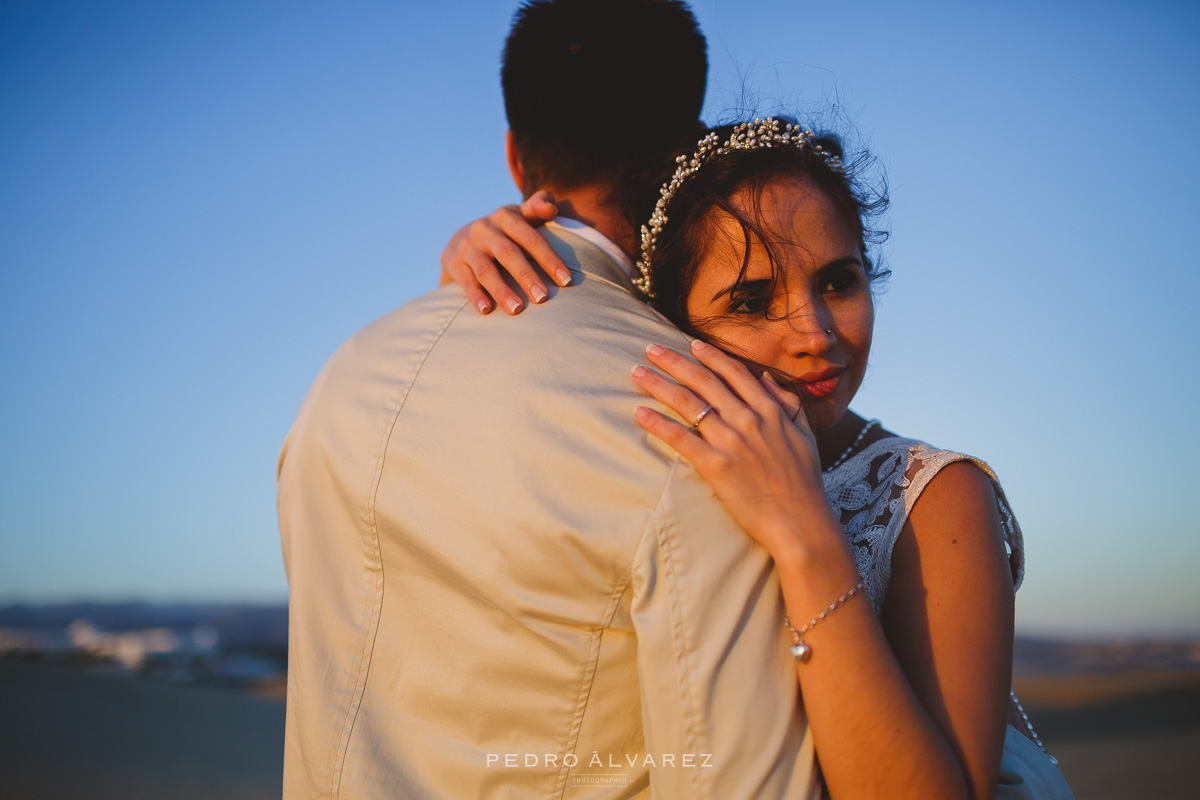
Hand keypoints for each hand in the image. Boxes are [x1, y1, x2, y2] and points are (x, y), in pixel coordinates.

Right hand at [439, 190, 571, 314]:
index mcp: (506, 217)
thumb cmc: (505, 231)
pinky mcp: (454, 263)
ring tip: (517, 310)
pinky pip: (466, 280)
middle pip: (508, 253)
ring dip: (501, 290)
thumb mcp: (520, 215)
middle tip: (542, 298)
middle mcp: (485, 229)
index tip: (566, 281)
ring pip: (486, 270)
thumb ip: (538, 207)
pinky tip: (486, 310)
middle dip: (526, 276)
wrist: (462, 237)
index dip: (549, 258)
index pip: (531, 237)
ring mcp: (468, 246)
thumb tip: (552, 207)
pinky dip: (476, 295)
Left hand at [631, 339, 838, 557]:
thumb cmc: (804, 481)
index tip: (691, 344)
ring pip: (687, 403)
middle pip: (703, 381)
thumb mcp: (805, 434)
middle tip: (651, 348)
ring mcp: (730, 442)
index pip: (734, 372)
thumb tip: (767, 379)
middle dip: (674, 361)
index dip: (710, 356)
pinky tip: (639, 413)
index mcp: (769, 410)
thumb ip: (789, 403)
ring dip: (659, 384)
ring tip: (636, 373)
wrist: (801, 521)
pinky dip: (658, 423)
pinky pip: (680, 438)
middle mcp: (748, 419)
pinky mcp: (715, 466)